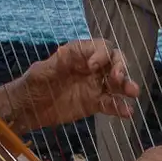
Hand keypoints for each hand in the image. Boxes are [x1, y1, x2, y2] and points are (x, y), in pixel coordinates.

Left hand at [10, 39, 140, 129]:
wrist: (28, 108)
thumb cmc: (33, 84)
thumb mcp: (43, 71)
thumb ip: (58, 63)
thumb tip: (71, 51)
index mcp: (79, 54)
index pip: (99, 47)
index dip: (101, 54)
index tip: (94, 66)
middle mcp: (91, 67)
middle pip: (114, 62)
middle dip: (120, 67)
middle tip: (118, 79)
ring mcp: (95, 85)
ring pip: (116, 83)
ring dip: (126, 86)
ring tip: (133, 92)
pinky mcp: (94, 103)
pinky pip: (111, 103)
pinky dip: (120, 107)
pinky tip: (127, 113)